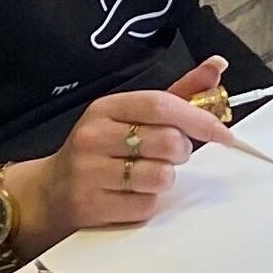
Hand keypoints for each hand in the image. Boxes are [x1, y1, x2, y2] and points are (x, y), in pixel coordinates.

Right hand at [7, 56, 235, 245]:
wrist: (49, 192)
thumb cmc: (102, 150)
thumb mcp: (132, 116)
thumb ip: (178, 93)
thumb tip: (218, 65)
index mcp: (106, 108)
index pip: (161, 104)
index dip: (198, 118)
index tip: (224, 133)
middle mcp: (93, 136)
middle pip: (167, 141)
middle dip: (181, 151)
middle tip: (170, 156)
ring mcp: (88, 172)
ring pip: (160, 176)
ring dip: (164, 180)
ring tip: (147, 176)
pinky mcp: (89, 206)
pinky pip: (145, 207)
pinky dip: (147, 204)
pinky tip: (130, 197)